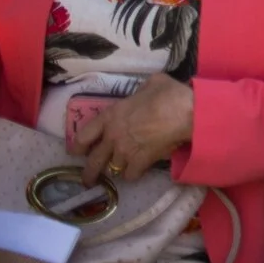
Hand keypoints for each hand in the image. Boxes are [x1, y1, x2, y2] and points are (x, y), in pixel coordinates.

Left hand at [73, 74, 193, 182]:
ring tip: (121, 169)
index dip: (77, 146)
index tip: (76, 152)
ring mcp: (125, 151)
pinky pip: (130, 175)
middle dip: (89, 173)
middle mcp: (113, 136)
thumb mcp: (152, 83)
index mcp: (111, 116)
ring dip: (117, 169)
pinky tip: (137, 170)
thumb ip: (141, 91)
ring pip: (112, 169)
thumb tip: (145, 92)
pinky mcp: (141, 161)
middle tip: (89, 179)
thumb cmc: (169, 94)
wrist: (187, 112)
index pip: (83, 136)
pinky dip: (132, 174)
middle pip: (93, 161)